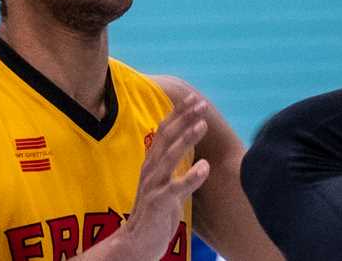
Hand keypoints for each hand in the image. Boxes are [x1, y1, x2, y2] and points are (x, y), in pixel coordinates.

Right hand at [118, 95, 208, 255]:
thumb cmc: (155, 210)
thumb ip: (176, 162)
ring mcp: (153, 187)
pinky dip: (190, 177)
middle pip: (165, 138)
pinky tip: (204, 167)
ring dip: (185, 140)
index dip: (178, 114)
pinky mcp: (158, 204)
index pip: (164, 132)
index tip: (194, 98)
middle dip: (183, 119)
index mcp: (152, 163)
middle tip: (201, 103)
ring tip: (202, 125)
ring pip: (168, 158)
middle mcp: (150, 171)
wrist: (136, 243)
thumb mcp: (166, 181)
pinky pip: (175, 189)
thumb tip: (190, 140)